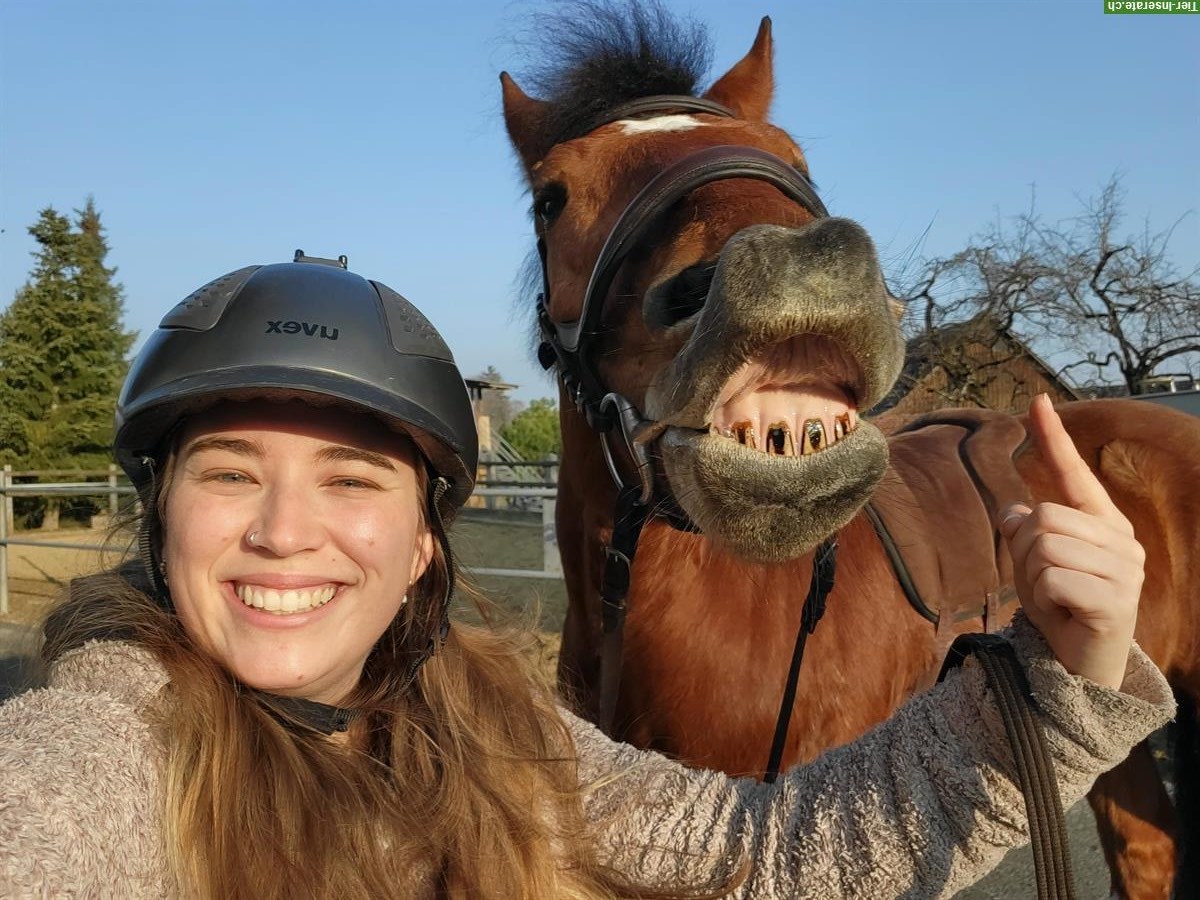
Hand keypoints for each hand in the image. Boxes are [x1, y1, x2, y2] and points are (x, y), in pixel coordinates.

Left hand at [999, 394, 1143, 689]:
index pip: (1074, 474)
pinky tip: (1063, 614)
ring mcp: (1125, 573)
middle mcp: (1121, 542)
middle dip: (1025, 551)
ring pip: (1044, 547)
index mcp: (1103, 523)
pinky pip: (1052, 581)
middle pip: (1042, 517)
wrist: (1078, 664)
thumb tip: (1014, 511)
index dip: (1053, 438)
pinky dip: (1043, 600)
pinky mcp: (1116, 604)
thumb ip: (1027, 528)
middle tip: (1042, 583)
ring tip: (1053, 599)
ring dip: (1032, 577)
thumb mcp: (1034, 561)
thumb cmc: (1060, 606)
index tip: (1037, 400)